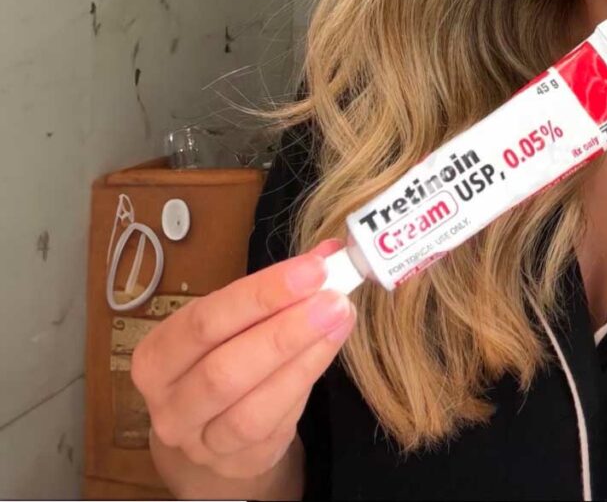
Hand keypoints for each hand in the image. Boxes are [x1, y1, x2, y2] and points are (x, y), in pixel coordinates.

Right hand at [131, 238, 354, 480]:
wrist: (214, 424)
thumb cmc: (225, 352)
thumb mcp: (235, 318)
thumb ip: (276, 286)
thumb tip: (330, 252)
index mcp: (158, 355)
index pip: (205, 320)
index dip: (261, 294)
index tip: (312, 269)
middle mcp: (170, 404)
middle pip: (224, 369)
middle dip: (285, 329)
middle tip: (333, 297)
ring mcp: (201, 441)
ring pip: (249, 407)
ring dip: (301, 358)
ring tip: (340, 318)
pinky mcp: (237, 462)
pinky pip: (273, 425)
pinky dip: (305, 381)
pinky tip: (328, 348)